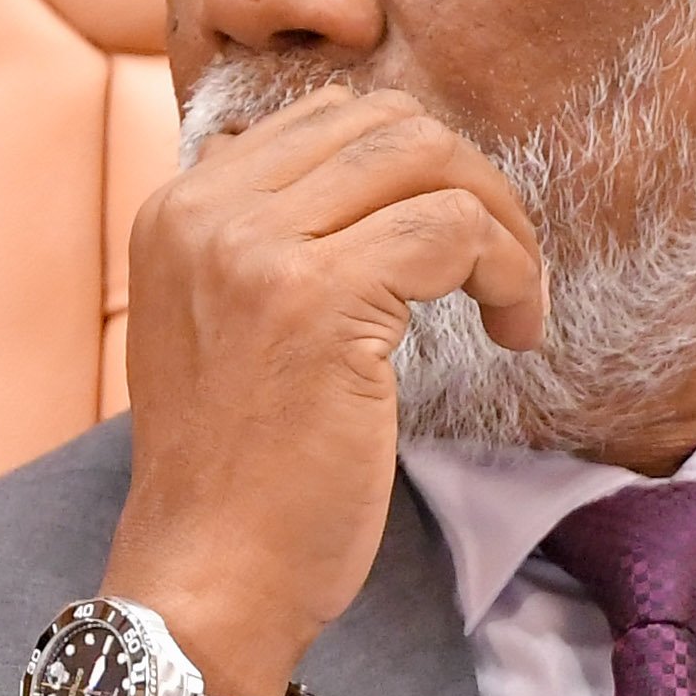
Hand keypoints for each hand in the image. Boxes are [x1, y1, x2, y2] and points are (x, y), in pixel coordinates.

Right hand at [105, 85, 547, 695]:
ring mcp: (256, 251)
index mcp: (180, 208)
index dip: (417, 167)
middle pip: (384, 122)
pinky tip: (514, 332)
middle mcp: (206, 212)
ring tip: (514, 300)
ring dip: (501, 221)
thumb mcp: (228, 326)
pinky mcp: (317, 300)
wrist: (209, 577)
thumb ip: (277, 242)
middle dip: (469, 180)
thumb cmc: (241, 474)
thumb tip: (382, 174)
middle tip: (501, 264)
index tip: (453, 243)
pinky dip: (509, 270)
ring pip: (425, 159)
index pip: (327, 118)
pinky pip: (454, 229)